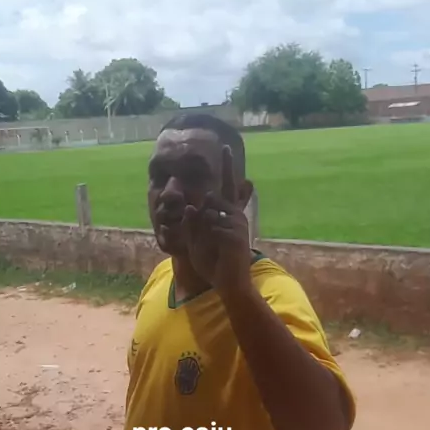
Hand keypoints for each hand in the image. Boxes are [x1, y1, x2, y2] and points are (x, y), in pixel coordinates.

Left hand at [181, 147, 251, 296]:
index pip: (227, 186)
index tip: (225, 147)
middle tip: (206, 240)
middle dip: (199, 219)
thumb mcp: (196, 240)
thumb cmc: (213, 261)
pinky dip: (209, 240)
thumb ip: (193, 222)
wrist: (228, 282)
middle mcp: (235, 214)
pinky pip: (212, 228)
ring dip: (203, 232)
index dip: (227, 166)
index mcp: (227, 213)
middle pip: (210, 200)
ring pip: (209, 214)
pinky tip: (220, 251)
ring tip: (214, 248)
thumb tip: (192, 206)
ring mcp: (237, 223)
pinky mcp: (236, 234)